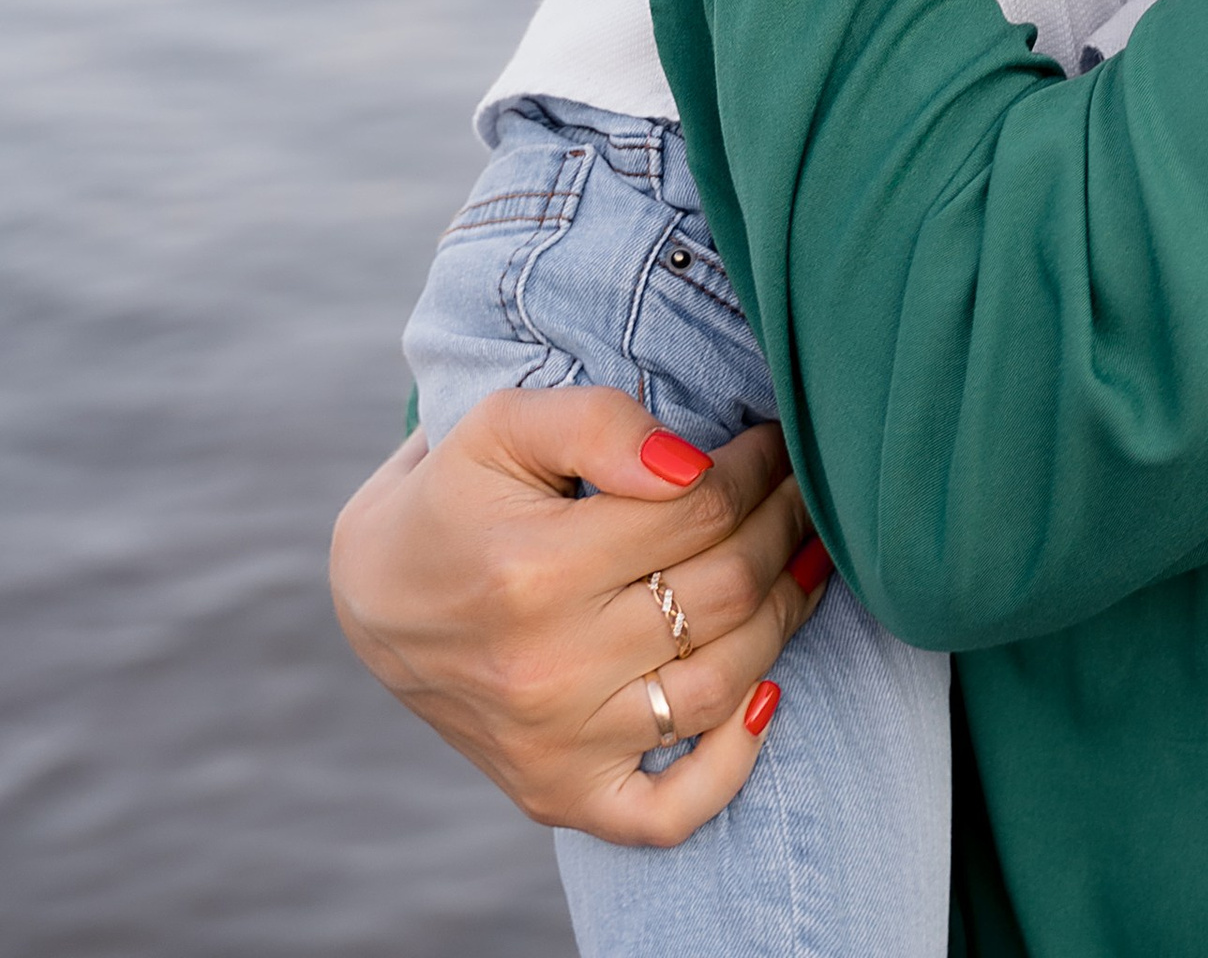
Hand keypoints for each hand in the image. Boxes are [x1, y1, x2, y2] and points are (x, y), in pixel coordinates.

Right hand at [329, 389, 829, 842]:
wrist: (376, 597)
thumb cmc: (453, 496)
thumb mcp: (502, 426)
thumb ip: (598, 422)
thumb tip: (691, 464)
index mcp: (533, 568)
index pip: (701, 509)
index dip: (758, 465)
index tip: (775, 439)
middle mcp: (547, 668)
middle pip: (724, 591)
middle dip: (784, 525)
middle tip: (805, 488)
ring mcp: (555, 743)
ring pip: (719, 686)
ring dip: (786, 616)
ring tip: (805, 560)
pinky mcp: (557, 793)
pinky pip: (668, 812)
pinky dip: (732, 765)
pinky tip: (767, 696)